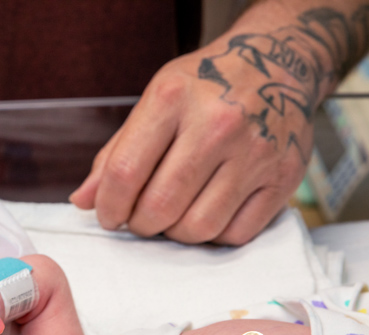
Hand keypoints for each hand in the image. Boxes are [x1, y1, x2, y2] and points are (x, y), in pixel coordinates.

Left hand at [70, 34, 315, 245]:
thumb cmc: (206, 87)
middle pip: (161, 206)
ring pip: (199, 227)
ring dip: (175, 235)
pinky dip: (214, 236)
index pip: (125, 172)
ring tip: (173, 216)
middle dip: (140, 225)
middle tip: (140, 218)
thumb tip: (83, 200)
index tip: (109, 215)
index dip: (109, 206)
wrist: (279, 64)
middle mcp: (218, 124)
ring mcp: (255, 152)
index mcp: (173, 99)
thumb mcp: (156, 101)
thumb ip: (117, 153)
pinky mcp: (284, 178)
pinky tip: (207, 214)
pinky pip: (236, 234)